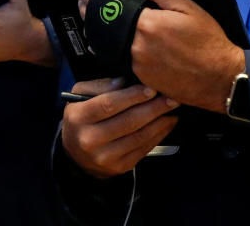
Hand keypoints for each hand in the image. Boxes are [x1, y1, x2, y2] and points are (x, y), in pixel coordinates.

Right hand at [62, 78, 178, 178]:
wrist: (77, 155)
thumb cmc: (81, 118)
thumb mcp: (80, 96)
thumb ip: (99, 86)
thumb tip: (124, 82)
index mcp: (79, 117)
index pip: (109, 104)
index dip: (133, 96)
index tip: (151, 88)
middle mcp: (90, 139)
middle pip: (128, 121)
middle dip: (153, 108)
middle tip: (171, 98)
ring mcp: (106, 156)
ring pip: (139, 136)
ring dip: (160, 122)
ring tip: (172, 110)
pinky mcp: (120, 167)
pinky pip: (144, 148)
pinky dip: (159, 135)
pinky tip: (166, 124)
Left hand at [78, 0, 244, 112]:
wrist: (221, 78)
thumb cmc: (208, 41)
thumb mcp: (189, 8)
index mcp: (148, 25)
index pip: (114, 10)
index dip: (96, 2)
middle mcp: (138, 46)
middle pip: (108, 29)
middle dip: (92, 16)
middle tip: (83, 6)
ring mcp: (138, 65)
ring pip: (112, 47)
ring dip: (100, 35)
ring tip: (93, 25)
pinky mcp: (142, 79)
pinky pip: (123, 61)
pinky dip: (115, 51)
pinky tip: (110, 45)